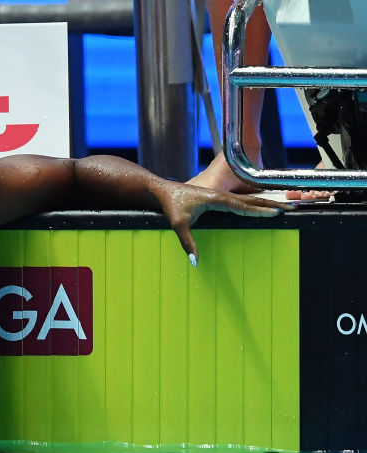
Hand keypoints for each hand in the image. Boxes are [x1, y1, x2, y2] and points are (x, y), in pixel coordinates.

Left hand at [159, 183, 286, 265]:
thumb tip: (195, 261)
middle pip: (250, 200)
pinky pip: (239, 200)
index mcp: (216, 199)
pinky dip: (252, 203)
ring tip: (281, 206)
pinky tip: (259, 206)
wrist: (163, 191)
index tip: (276, 213)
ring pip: (246, 199)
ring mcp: (220, 195)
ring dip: (263, 202)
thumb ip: (188, 243)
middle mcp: (221, 195)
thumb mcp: (178, 225)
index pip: (243, 206)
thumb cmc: (171, 205)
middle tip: (289, 208)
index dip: (260, 210)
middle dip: (270, 204)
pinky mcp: (217, 197)